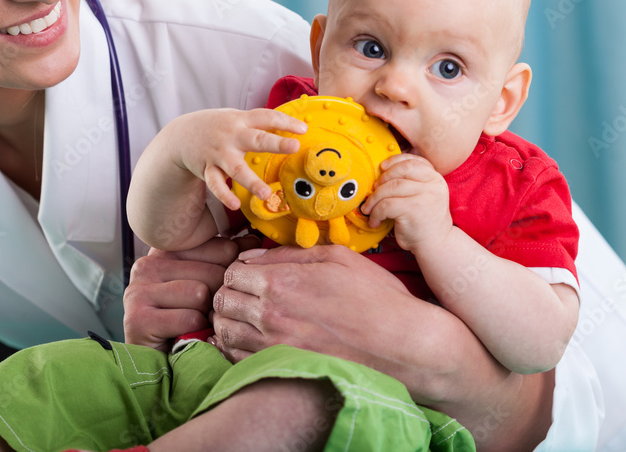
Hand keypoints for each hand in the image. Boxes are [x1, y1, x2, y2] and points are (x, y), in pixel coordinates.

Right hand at [123, 235, 257, 350]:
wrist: (162, 368)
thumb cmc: (188, 323)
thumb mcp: (208, 285)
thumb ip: (227, 260)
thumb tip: (253, 239)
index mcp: (165, 251)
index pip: (218, 246)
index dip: (232, 271)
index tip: (229, 288)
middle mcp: (147, 265)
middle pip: (212, 271)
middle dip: (218, 299)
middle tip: (208, 315)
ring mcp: (138, 290)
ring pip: (200, 293)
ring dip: (205, 316)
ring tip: (195, 325)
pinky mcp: (139, 318)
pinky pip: (189, 318)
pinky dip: (194, 332)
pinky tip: (185, 336)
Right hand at [172, 108, 305, 209]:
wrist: (182, 134)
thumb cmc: (219, 127)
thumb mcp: (236, 118)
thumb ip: (258, 124)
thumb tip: (290, 131)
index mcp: (241, 120)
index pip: (266, 117)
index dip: (285, 122)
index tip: (304, 129)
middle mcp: (231, 136)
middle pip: (256, 139)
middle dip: (275, 143)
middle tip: (294, 147)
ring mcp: (219, 153)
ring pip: (236, 168)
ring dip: (251, 181)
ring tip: (266, 193)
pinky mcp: (207, 169)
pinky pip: (216, 184)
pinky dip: (224, 195)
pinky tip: (234, 204)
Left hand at [210, 244, 419, 364]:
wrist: (402, 347)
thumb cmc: (375, 298)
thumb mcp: (337, 258)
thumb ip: (290, 254)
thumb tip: (254, 255)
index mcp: (282, 282)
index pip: (232, 272)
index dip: (238, 270)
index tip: (249, 274)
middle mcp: (271, 315)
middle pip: (223, 300)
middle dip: (229, 293)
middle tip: (244, 294)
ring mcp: (274, 347)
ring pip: (224, 330)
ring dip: (228, 320)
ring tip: (244, 316)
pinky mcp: (280, 370)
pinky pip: (236, 358)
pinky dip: (234, 347)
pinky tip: (250, 340)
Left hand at [359, 153, 452, 252]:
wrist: (435, 244)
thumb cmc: (423, 219)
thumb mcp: (422, 195)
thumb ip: (411, 182)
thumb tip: (381, 172)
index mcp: (435, 178)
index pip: (413, 161)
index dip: (395, 161)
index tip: (382, 167)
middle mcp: (433, 184)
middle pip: (401, 171)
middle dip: (383, 178)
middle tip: (374, 191)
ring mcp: (425, 196)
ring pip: (391, 188)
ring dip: (374, 199)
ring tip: (369, 209)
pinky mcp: (414, 210)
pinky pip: (386, 205)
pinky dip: (376, 213)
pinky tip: (375, 221)